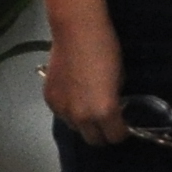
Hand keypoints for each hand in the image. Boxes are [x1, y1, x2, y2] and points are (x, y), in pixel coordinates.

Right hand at [41, 3, 126, 147]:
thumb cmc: (106, 49)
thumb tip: (114, 106)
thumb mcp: (120, 77)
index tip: (123, 123)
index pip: (115, 137)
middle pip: (93, 140)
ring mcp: (62, 111)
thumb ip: (115, 99)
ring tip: (87, 105)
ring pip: (75, 128)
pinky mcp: (49, 101)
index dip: (121, 131)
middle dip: (103, 133)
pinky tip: (73, 94)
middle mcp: (82, 118)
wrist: (76, 32)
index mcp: (104, 112)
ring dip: (84, 123)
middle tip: (107, 120)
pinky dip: (69, 110)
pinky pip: (62, 114)